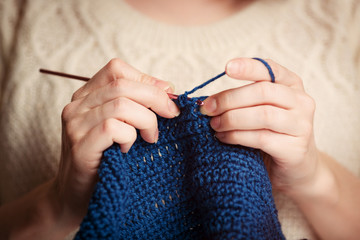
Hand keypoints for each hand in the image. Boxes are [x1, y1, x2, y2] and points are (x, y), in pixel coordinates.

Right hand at [54, 59, 179, 224]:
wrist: (76, 196)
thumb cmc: (106, 159)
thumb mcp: (123, 126)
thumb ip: (138, 104)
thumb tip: (167, 86)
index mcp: (87, 95)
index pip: (116, 69)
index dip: (146, 80)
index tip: (166, 98)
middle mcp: (77, 105)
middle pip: (122, 84)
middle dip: (155, 98)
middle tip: (171, 115)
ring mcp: (75, 124)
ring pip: (120, 104)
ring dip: (146, 120)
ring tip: (151, 138)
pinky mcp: (79, 145)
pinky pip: (113, 128)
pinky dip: (130, 137)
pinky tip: (128, 149)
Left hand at [200, 58, 318, 194]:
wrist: (295, 169)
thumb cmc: (270, 134)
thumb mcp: (258, 111)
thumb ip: (241, 101)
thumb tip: (208, 102)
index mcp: (291, 85)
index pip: (270, 69)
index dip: (249, 67)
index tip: (227, 68)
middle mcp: (301, 102)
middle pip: (263, 92)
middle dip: (230, 99)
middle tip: (208, 109)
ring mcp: (301, 125)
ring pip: (262, 115)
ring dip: (232, 119)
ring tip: (214, 125)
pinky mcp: (295, 149)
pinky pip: (261, 138)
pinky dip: (237, 136)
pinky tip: (223, 138)